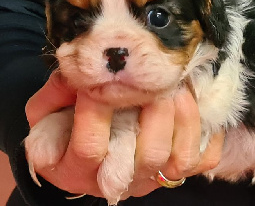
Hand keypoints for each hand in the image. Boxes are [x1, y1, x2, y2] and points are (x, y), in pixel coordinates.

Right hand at [25, 70, 223, 199]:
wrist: (89, 148)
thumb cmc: (64, 126)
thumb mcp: (46, 110)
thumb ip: (55, 93)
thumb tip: (82, 73)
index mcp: (77, 170)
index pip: (91, 146)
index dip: (98, 110)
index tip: (106, 76)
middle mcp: (119, 181)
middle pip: (148, 154)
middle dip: (156, 109)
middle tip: (157, 76)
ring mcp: (152, 179)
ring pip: (179, 157)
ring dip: (184, 115)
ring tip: (177, 84)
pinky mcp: (177, 173)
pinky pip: (204, 158)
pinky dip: (207, 131)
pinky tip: (196, 105)